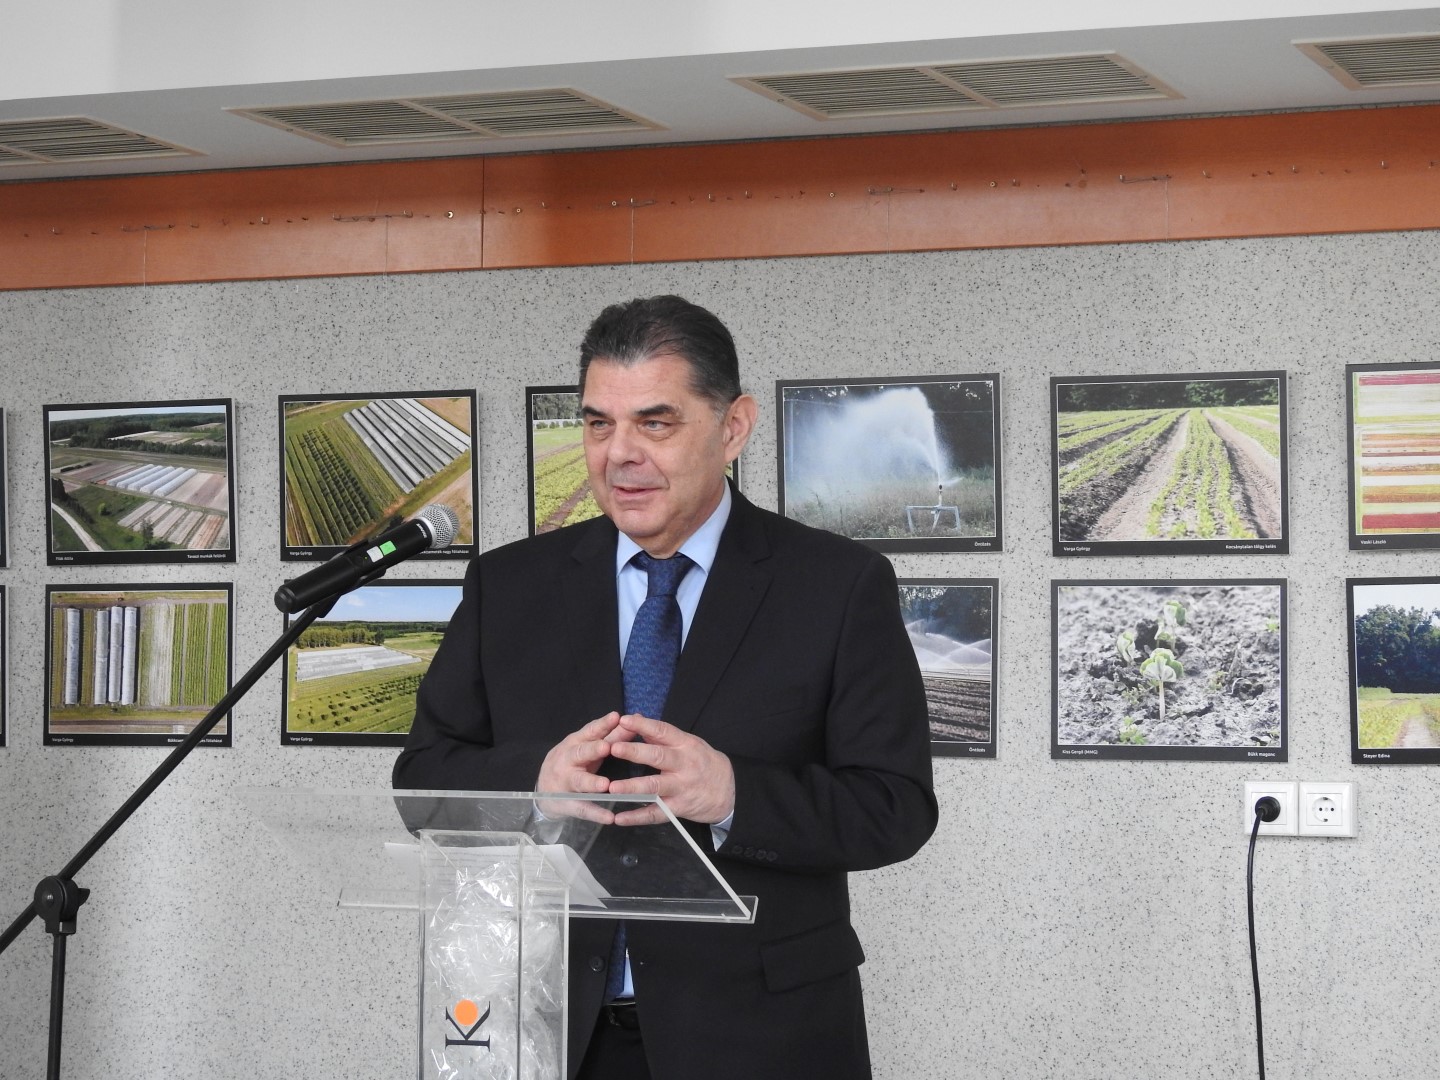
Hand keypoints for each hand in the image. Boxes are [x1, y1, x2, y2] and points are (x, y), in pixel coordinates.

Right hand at [535, 712, 621, 823]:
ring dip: (592, 782)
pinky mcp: (568, 803)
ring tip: (605, 785)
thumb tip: (636, 719)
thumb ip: (612, 735)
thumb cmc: (573, 763)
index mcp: (575, 743)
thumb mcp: (589, 748)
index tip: (616, 717)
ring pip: (579, 781)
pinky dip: (596, 813)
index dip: (602, 725)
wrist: (544, 791)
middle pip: (580, 753)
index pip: (589, 731)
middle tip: (607, 747)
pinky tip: (610, 817)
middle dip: (593, 750)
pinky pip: (583, 809)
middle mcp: (568, 760)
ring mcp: (566, 782)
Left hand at [606, 714, 734, 825]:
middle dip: (635, 753)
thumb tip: (635, 718)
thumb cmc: (703, 763)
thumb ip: (661, 735)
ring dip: (632, 787)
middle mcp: (684, 765)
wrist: (729, 791)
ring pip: (655, 787)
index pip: (664, 732)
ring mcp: (681, 788)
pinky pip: (656, 814)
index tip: (624, 720)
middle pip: (658, 757)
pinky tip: (618, 818)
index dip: (644, 726)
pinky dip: (636, 817)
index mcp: (685, 745)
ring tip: (612, 787)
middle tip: (613, 748)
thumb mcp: (688, 744)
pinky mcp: (679, 808)